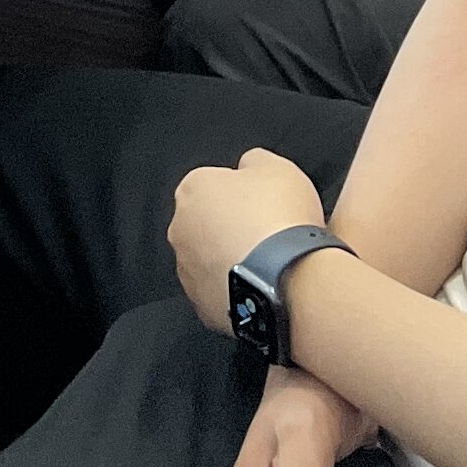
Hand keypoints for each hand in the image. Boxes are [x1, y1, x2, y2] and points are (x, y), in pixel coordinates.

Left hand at [167, 147, 332, 334]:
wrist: (287, 280)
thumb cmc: (281, 221)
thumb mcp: (278, 168)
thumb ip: (255, 161)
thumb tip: (249, 166)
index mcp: (193, 188)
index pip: (213, 184)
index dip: (243, 193)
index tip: (265, 204)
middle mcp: (180, 228)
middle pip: (206, 222)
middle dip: (230, 226)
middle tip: (267, 234)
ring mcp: (187, 270)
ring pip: (209, 259)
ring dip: (230, 259)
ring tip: (267, 264)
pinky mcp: (200, 304)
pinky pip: (218, 291)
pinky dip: (235, 289)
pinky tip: (261, 287)